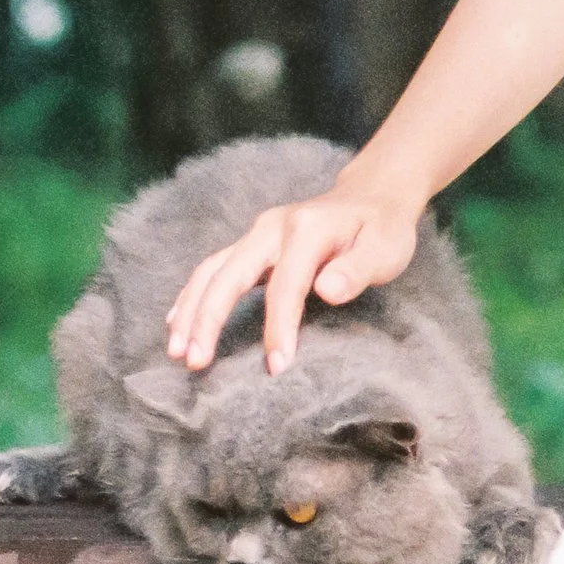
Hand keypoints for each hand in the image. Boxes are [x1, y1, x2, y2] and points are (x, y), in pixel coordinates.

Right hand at [165, 177, 423, 375]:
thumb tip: (327, 290)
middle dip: (208, 319)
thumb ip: (358, 270)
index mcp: (307, 230)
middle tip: (195, 362)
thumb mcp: (386, 248)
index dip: (279, 327)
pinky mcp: (251, 245)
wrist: (372, 196)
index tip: (276, 367)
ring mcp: (257, 235)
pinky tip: (177, 323)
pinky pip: (213, 269)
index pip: (286, 285)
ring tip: (176, 351)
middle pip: (229, 274)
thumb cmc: (382, 230)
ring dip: (190, 310)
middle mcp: (273, 228)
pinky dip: (192, 296)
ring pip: (211, 270)